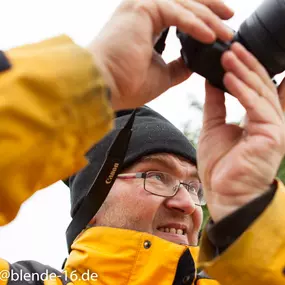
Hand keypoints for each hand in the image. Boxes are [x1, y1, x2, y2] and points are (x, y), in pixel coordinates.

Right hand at [88, 0, 233, 110]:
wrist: (105, 88)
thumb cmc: (126, 84)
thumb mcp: (162, 75)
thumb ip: (178, 66)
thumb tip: (192, 63)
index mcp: (147, 26)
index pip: (180, 15)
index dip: (201, 20)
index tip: (218, 31)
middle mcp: (143, 12)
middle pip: (185, 2)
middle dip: (210, 10)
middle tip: (230, 19)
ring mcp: (141, 7)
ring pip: (184, 4)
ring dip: (208, 18)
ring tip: (226, 32)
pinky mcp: (141, 9)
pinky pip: (175, 13)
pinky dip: (194, 24)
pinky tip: (210, 36)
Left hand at [198, 42, 284, 221]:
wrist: (223, 193)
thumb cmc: (220, 164)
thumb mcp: (214, 126)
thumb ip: (216, 103)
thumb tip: (213, 81)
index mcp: (257, 119)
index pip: (258, 88)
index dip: (250, 68)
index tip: (237, 52)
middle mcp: (270, 121)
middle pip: (261, 85)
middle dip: (246, 64)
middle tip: (231, 47)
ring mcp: (274, 128)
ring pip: (261, 92)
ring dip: (244, 72)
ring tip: (228, 55)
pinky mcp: (272, 136)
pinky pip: (256, 107)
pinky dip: (242, 91)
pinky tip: (229, 77)